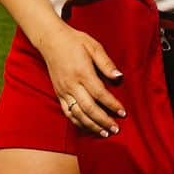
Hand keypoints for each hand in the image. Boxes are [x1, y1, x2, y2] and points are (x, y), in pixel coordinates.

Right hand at [36, 21, 125, 136]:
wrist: (51, 40)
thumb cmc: (75, 41)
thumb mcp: (94, 46)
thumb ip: (106, 63)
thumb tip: (119, 76)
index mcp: (82, 72)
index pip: (100, 93)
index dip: (112, 105)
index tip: (123, 113)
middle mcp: (71, 84)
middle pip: (89, 108)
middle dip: (103, 121)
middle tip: (116, 129)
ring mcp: (63, 91)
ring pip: (78, 114)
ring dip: (91, 125)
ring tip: (104, 133)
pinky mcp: (58, 94)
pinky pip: (68, 112)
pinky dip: (78, 122)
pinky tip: (88, 127)